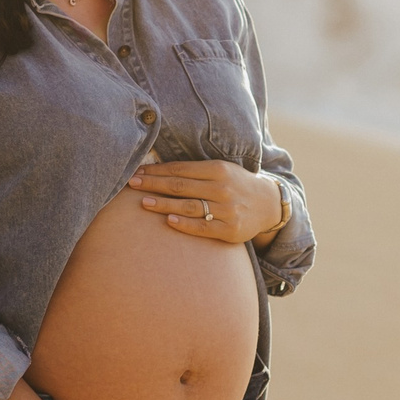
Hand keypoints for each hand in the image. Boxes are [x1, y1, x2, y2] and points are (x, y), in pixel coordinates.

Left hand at [127, 159, 282, 243]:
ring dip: (164, 204)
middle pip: (180, 186)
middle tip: (132, 184)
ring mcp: (227, 209)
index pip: (180, 169)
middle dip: (154, 184)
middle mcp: (222, 188)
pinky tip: (169, 221)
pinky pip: (204, 227)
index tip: (137, 172)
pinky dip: (186, 225)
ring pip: (189, 206)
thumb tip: (158, 170)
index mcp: (217, 169)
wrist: (268, 204)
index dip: (157, 171)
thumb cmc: (236, 185)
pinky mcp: (230, 229)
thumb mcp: (220, 170)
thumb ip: (194, 171)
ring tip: (144, 202)